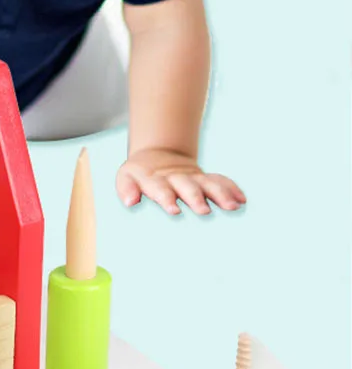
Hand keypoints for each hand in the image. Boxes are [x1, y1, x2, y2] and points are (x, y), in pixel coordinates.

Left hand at [116, 149, 245, 215]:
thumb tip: (130, 202)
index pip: (160, 188)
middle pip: (188, 187)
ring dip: (220, 194)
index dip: (166, 198)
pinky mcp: (205, 178)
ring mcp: (193, 177)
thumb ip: (126, 188)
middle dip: (196, 198)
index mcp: (154, 179)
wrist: (157, 157)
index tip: (174, 210)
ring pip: (208, 183)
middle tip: (204, 211)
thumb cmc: (139, 175)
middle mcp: (176, 178)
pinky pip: (221, 181)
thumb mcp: (126, 178)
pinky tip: (242, 200)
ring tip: (232, 207)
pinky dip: (231, 189)